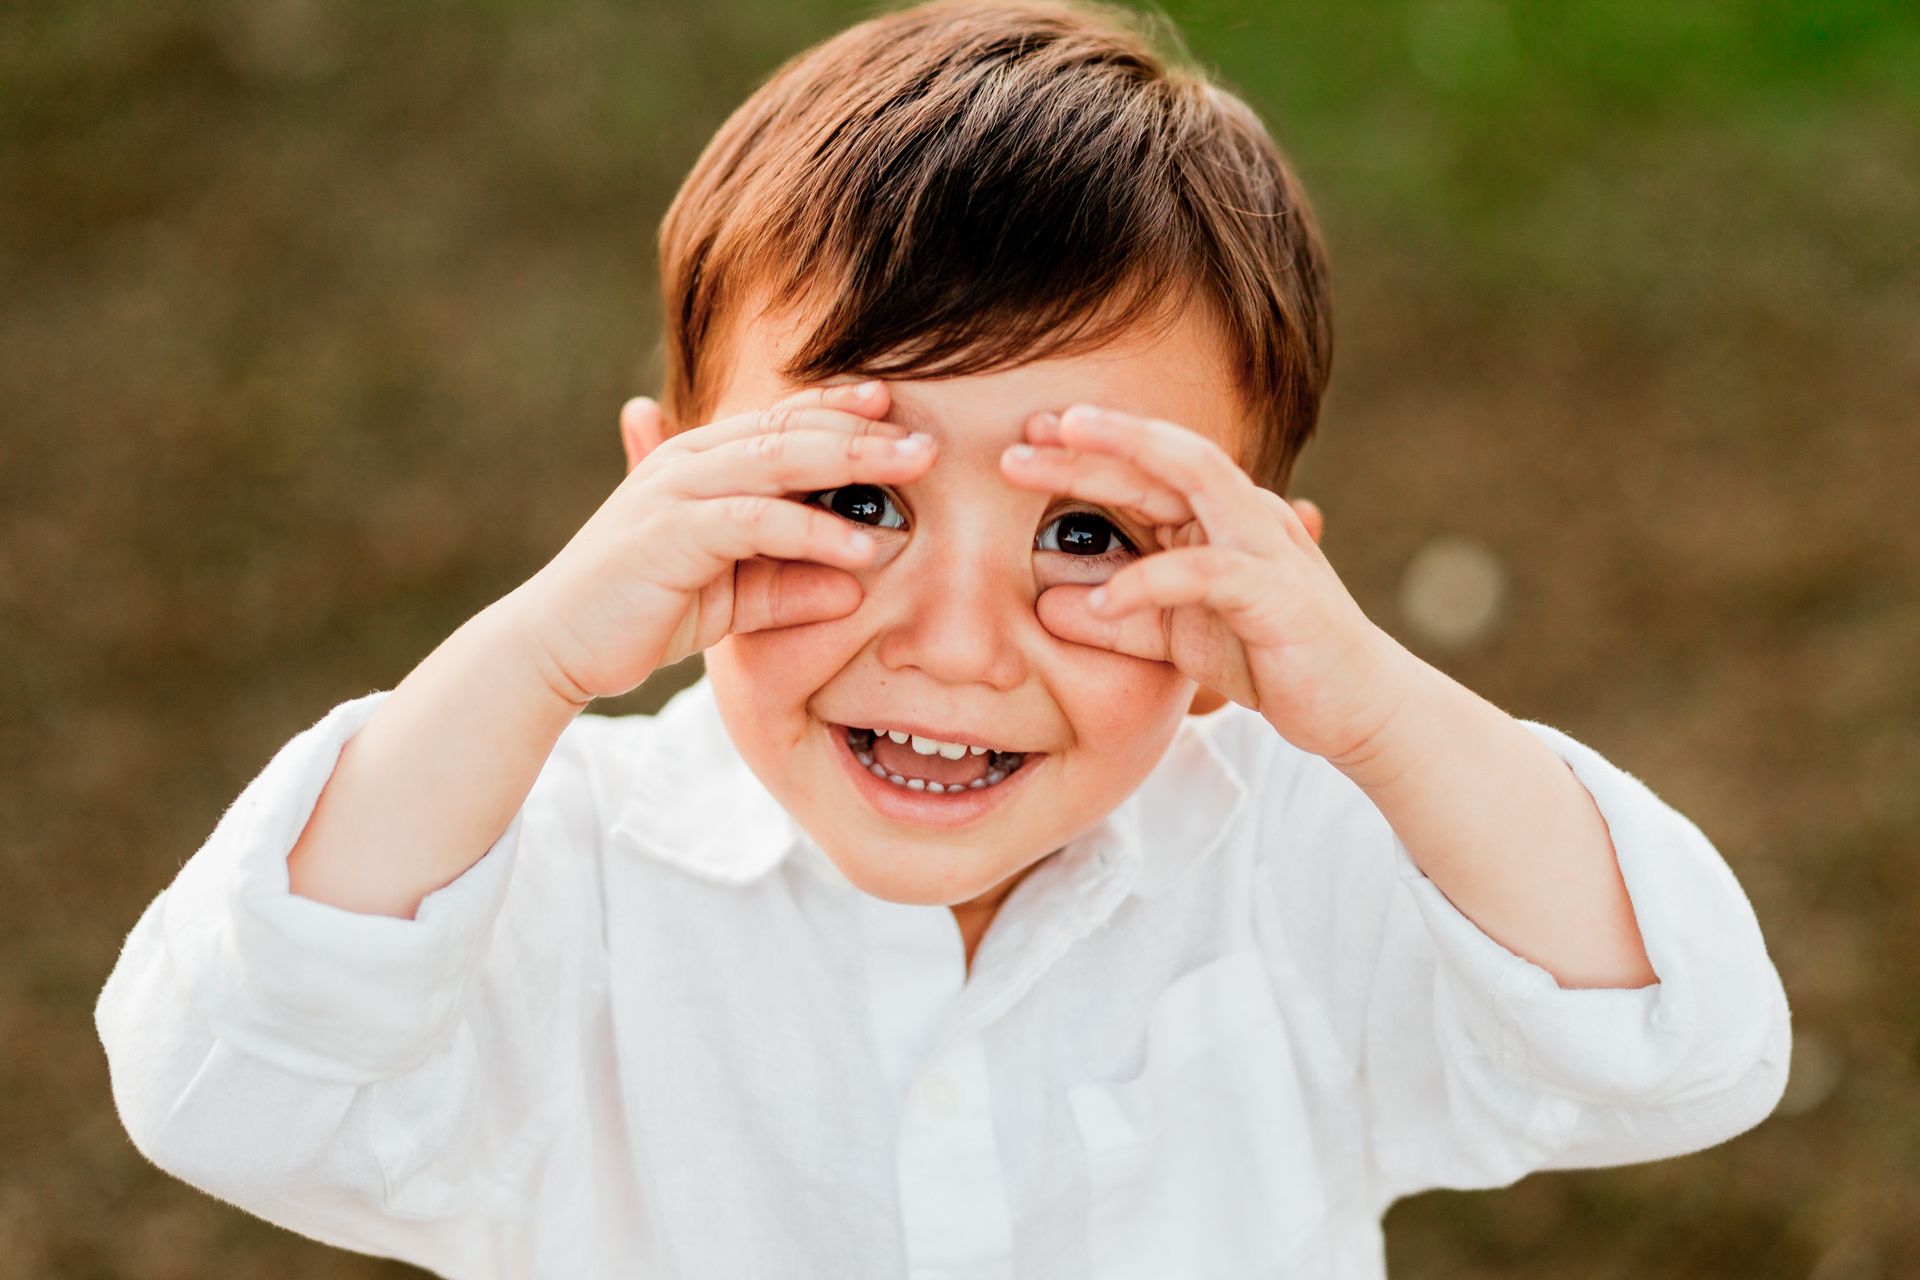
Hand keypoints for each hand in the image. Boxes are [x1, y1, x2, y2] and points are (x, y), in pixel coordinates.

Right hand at [512, 381, 933, 704]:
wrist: (557, 647)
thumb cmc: (644, 617)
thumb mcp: (734, 601)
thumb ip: (791, 584)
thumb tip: (859, 584)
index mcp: (700, 462)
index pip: (783, 419)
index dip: (842, 408)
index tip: (901, 408)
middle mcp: (688, 462)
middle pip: (792, 427)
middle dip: (865, 428)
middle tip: (930, 436)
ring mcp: (676, 492)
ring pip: (779, 457)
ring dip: (853, 459)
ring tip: (915, 467)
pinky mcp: (671, 533)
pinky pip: (757, 520)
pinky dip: (812, 530)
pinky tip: (862, 545)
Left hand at [1001, 404, 1417, 767]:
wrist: (1358, 707)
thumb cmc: (1270, 660)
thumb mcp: (1175, 639)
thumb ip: (1116, 621)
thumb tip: (1043, 606)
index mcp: (1220, 517)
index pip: (1147, 468)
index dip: (1088, 449)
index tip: (1027, 437)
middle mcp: (1244, 513)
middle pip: (1160, 455)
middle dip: (1089, 440)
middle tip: (1022, 433)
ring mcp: (1264, 544)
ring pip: (1194, 476)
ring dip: (1119, 461)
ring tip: (1052, 459)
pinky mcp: (1277, 592)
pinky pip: (1206, 573)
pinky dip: (1150, 581)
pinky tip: (1102, 603)